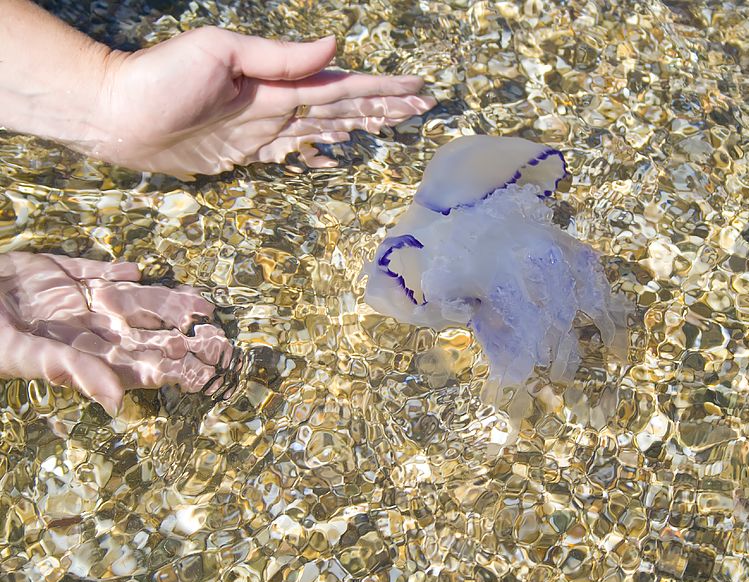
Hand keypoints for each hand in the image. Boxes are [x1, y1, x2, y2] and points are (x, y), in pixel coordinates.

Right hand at [0, 252, 232, 414]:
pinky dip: (115, 271)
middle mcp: (87, 329)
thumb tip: (118, 403)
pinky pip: (95, 271)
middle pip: (146, 334)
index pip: (140, 363)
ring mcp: (75, 300)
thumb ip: (76, 373)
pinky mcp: (58, 273)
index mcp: (85, 354)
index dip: (174, 366)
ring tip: (201, 304)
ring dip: (165, 302)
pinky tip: (137, 270)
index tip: (209, 370)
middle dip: (183, 338)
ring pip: (132, 301)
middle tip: (224, 343)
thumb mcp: (29, 356)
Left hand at [92, 28, 435, 177]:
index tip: (417, 89)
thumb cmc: (162, 78)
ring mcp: (261, 131)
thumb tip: (333, 47)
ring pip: (324, 128)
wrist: (117, 113)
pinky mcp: (242, 154)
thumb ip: (278, 57)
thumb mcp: (221, 53)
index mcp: (277, 83)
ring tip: (389, 124)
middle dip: (381, 106)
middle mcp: (276, 106)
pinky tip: (333, 156)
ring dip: (358, 126)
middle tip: (419, 106)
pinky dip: (318, 155)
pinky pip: (292, 155)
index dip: (381, 90)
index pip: (342, 87)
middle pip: (342, 107)